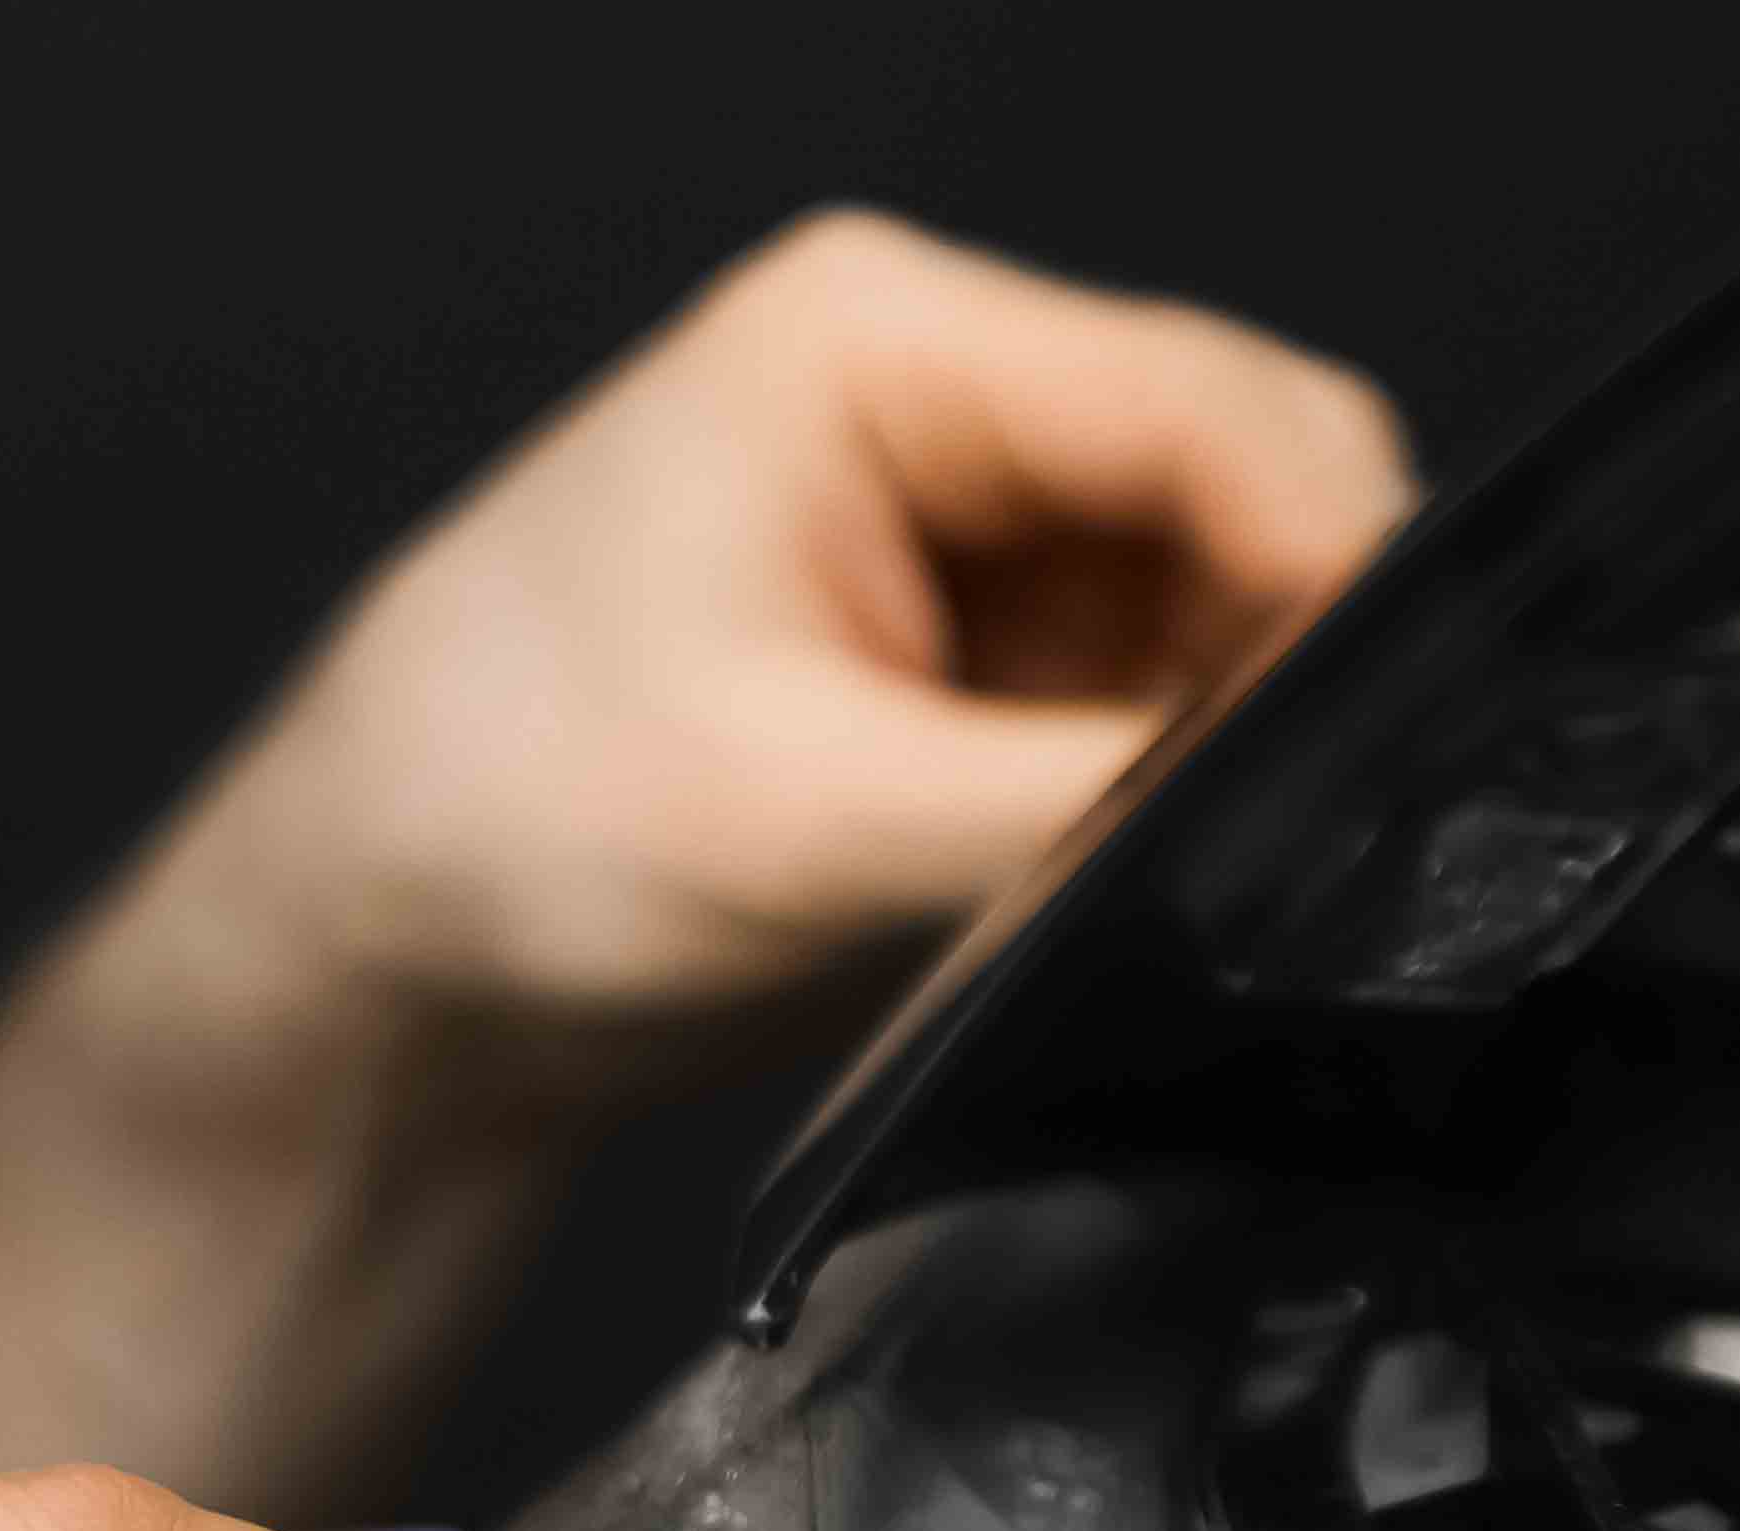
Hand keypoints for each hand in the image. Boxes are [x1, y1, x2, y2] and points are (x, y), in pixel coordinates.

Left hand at [166, 207, 1410, 1092]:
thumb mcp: (808, 816)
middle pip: (1245, 496)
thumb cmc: (488, 827)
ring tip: (1121, 874)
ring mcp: (963, 544)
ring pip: (1221, 618)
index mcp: (881, 342)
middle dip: (1274, 660)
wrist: (375, 979)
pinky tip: (1087, 885)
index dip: (1326, 569)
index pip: (1213, 408)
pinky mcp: (970, 674)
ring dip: (1215, 746)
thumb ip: (1083, 796)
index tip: (1364, 735)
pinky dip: (1158, 804)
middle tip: (1248, 832)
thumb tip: (1285, 791)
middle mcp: (938, 409)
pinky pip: (1150, 719)